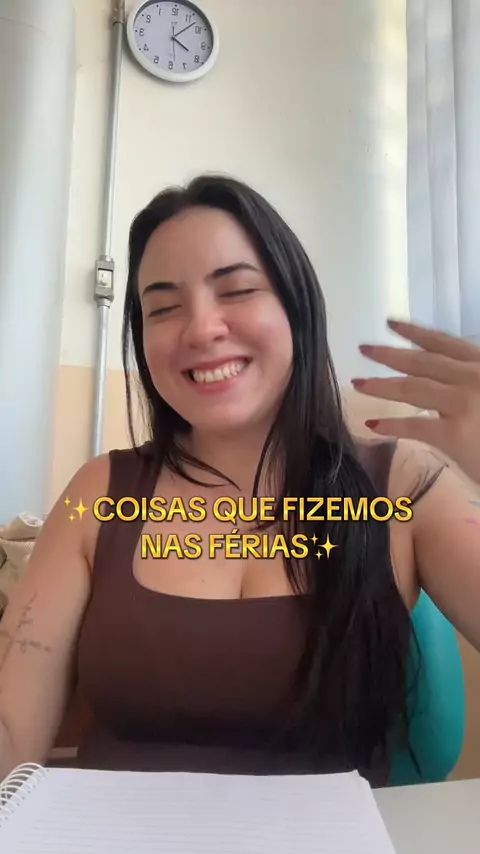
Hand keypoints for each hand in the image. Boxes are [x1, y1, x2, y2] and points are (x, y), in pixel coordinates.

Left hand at [351, 319, 479, 484]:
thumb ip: (471, 383)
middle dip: (389, 354)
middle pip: (422, 362)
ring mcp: (464, 404)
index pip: (444, 343)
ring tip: (359, 383)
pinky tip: (373, 424)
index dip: (415, 332)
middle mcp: (474, 377)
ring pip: (412, 388)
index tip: (392, 323)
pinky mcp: (455, 433)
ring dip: (381, 385)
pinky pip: (415, 426)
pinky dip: (391, 425)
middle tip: (364, 349)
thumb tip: (445, 384)